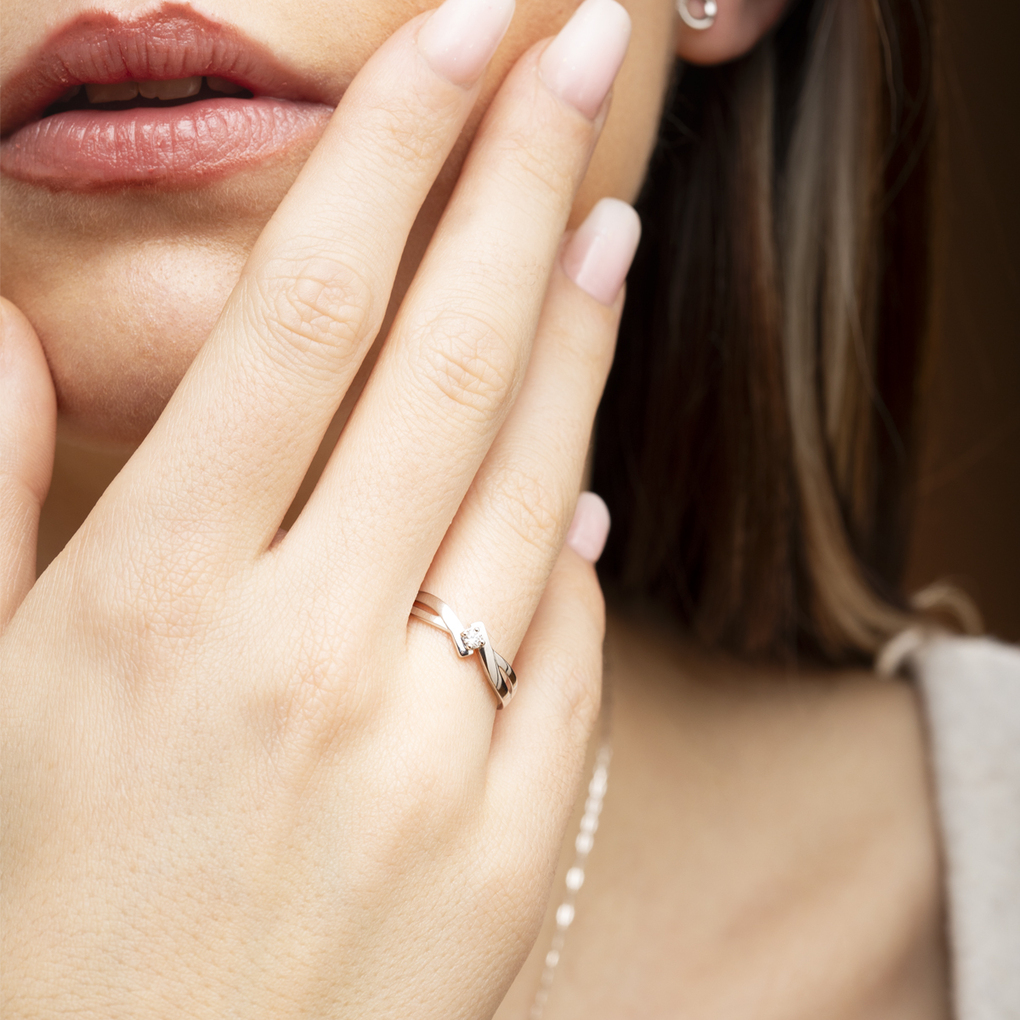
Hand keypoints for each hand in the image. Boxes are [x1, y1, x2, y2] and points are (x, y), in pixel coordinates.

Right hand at [0, 0, 637, 1015]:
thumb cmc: (30, 909)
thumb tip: (4, 326)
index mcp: (161, 602)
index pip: (308, 309)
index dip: (392, 148)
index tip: (459, 39)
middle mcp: (310, 660)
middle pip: (448, 362)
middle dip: (515, 185)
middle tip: (567, 62)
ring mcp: (429, 757)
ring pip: (534, 488)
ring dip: (576, 340)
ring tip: (602, 224)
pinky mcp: (506, 845)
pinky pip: (567, 647)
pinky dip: (579, 546)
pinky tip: (586, 482)